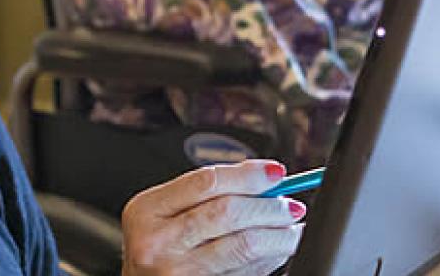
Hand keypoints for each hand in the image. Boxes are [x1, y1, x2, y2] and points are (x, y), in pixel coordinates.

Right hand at [122, 160, 305, 275]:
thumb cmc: (156, 244)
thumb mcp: (165, 210)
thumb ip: (209, 190)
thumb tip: (266, 178)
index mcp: (147, 211)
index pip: (207, 182)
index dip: (248, 175)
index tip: (277, 173)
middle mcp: (158, 243)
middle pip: (228, 214)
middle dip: (269, 207)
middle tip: (291, 205)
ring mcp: (178, 272)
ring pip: (243, 246)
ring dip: (278, 235)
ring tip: (292, 228)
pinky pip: (245, 273)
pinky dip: (268, 259)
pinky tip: (276, 250)